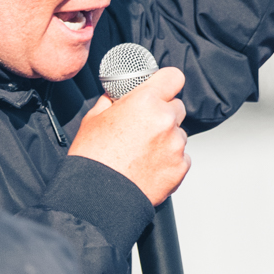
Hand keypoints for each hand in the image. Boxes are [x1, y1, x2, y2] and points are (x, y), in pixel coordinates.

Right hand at [68, 66, 188, 205]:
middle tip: (144, 127)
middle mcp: (165, 120)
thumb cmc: (93, 159)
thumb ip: (112, 101)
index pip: (173, 77)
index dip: (166, 83)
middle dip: (163, 113)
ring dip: (166, 138)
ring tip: (142, 152)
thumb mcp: (94, 119)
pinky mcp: (180, 168)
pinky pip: (181, 157)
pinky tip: (149, 166)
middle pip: (177, 106)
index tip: (162, 88)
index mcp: (145, 102)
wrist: (97, 197)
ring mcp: (175, 145)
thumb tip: (117, 95)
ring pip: (179, 133)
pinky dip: (169, 160)